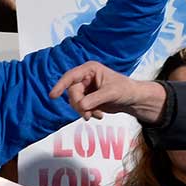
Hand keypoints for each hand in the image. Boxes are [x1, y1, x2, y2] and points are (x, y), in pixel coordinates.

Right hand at [50, 60, 167, 121]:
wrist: (132, 99)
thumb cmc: (125, 89)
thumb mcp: (112, 93)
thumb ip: (95, 99)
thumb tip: (81, 105)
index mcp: (90, 69)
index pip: (70, 76)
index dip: (60, 85)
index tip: (53, 96)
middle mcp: (85, 78)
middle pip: (72, 93)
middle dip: (79, 105)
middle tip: (88, 115)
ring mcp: (85, 89)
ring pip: (75, 102)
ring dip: (84, 111)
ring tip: (98, 115)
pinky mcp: (87, 99)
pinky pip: (80, 108)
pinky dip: (88, 113)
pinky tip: (99, 115)